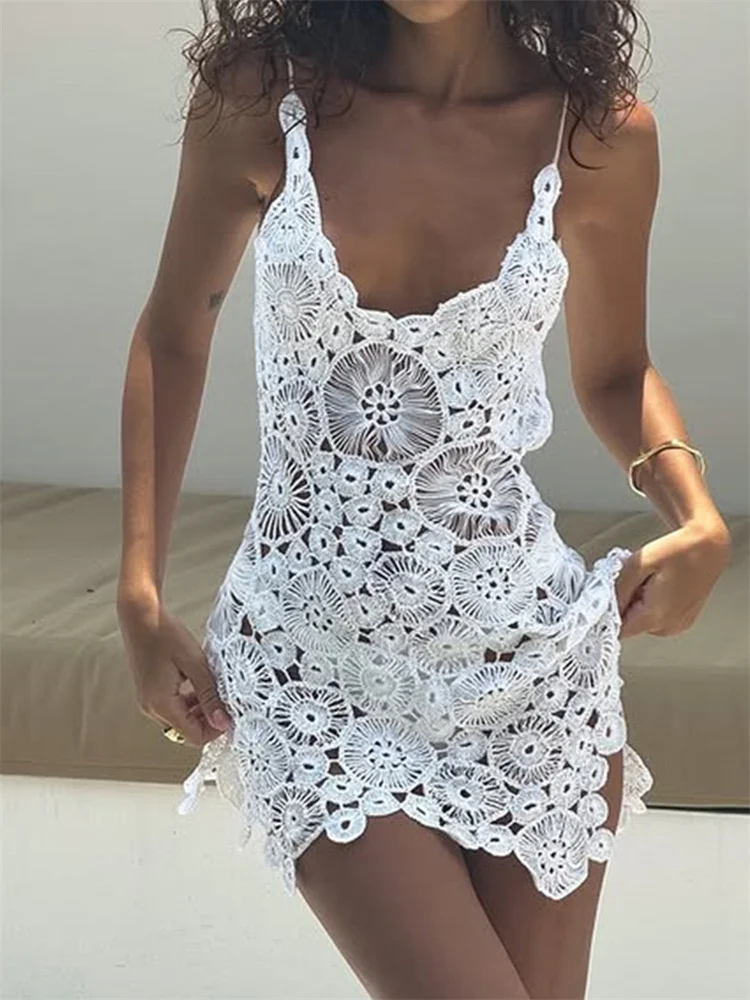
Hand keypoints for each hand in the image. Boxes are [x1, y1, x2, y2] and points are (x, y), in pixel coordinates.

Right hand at [117, 589, 231, 747]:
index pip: (193, 736)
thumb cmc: (164, 634)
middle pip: (186, 730)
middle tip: (225, 701)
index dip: (216, 729)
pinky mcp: (150, 691)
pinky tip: (200, 684)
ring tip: (214, 690)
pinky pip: (172, 706)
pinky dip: (188, 701)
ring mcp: (148, 699)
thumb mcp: (195, 664)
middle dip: (208, 720)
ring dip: (199, 710)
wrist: (140, 615)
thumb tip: (222, 722)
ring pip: (180, 719)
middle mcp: (151, 707)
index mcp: (161, 704)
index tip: (231, 714)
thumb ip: (210, 695)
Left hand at [615, 518, 731, 638]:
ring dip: (638, 605)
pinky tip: (659, 587)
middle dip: (624, 605)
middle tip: (634, 581)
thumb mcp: (637, 565)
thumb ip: (618, 591)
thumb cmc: (676, 551)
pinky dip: (652, 605)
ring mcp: (678, 625)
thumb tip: (604, 608)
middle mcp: (668, 627)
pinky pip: (657, 618)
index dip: (608, 615)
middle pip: (630, 625)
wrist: (707, 545)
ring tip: (649, 582)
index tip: (607, 598)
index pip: (618, 631)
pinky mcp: (683, 620)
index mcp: (656, 616)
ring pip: (642, 622)